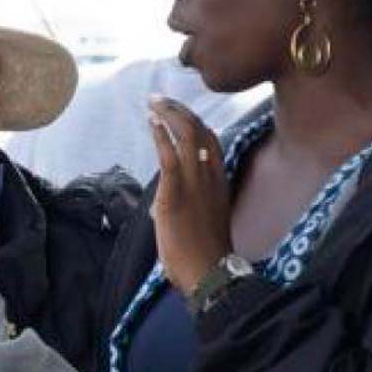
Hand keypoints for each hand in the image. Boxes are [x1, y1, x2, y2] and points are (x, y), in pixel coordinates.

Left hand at [148, 96, 232, 294]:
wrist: (208, 271)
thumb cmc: (204, 254)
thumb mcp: (202, 220)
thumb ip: (189, 204)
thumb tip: (163, 203)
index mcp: (219, 182)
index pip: (212, 142)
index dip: (195, 122)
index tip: (179, 112)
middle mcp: (211, 176)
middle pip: (200, 131)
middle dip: (180, 111)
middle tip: (161, 99)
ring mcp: (195, 184)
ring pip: (187, 136)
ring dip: (169, 114)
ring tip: (155, 102)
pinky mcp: (176, 193)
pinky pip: (170, 156)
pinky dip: (161, 135)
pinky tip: (152, 121)